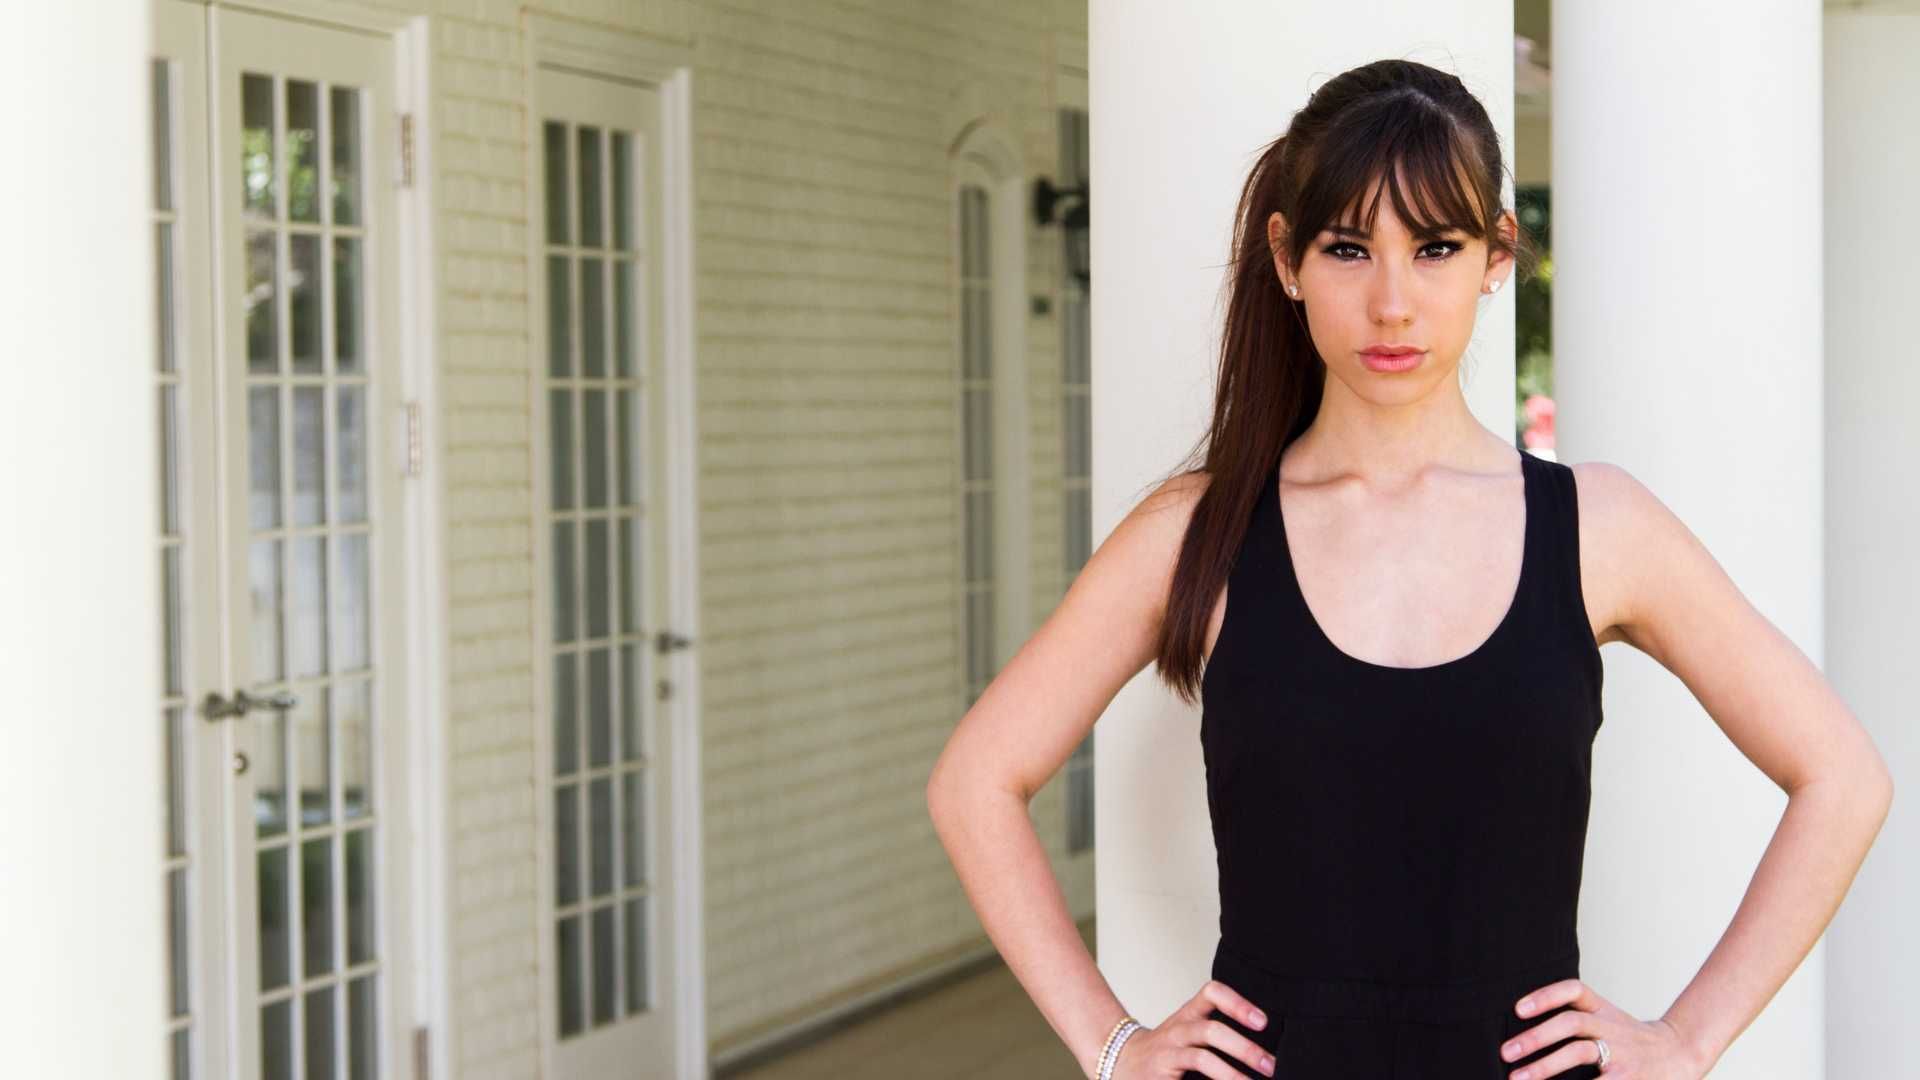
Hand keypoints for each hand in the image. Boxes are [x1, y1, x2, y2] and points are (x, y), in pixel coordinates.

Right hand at [1109, 979, 1275, 1078]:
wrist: (1121, 1063)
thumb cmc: (1165, 1053)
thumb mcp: (1190, 1035)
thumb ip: (1217, 1037)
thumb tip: (1261, 1051)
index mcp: (1189, 1014)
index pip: (1212, 992)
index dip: (1238, 1003)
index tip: (1264, 1022)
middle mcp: (1179, 1028)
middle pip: (1212, 1029)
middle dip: (1245, 1048)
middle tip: (1270, 1065)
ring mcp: (1169, 1049)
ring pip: (1202, 1055)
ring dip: (1232, 1072)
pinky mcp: (1164, 1067)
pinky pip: (1192, 1070)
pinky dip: (1217, 1079)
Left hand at [1500, 977, 1706, 1078]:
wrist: (1680, 1054)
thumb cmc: (1630, 1039)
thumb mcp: (1607, 1019)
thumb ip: (1576, 1017)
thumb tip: (1524, 1036)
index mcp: (1603, 1010)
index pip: (1574, 990)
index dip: (1545, 996)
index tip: (1517, 1009)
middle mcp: (1610, 1026)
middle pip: (1570, 1022)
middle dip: (1535, 1037)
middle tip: (1506, 1052)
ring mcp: (1620, 1052)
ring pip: (1579, 1051)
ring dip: (1545, 1066)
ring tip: (1517, 1079)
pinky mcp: (1627, 1077)